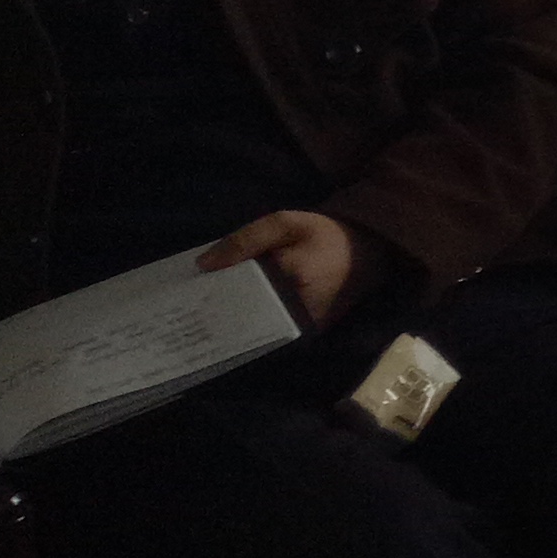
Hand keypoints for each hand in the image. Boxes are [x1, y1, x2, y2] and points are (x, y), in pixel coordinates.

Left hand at [201, 209, 361, 328]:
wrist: (367, 251)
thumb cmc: (325, 234)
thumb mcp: (285, 223)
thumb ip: (245, 240)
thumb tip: (203, 265)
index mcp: (292, 278)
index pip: (238, 293)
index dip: (212, 293)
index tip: (189, 293)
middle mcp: (297, 310)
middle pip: (243, 317)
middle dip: (219, 310)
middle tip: (192, 306)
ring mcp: (303, 326)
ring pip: (254, 330)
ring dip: (233, 320)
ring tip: (209, 311)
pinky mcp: (307, 333)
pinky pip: (269, 334)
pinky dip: (251, 325)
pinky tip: (237, 314)